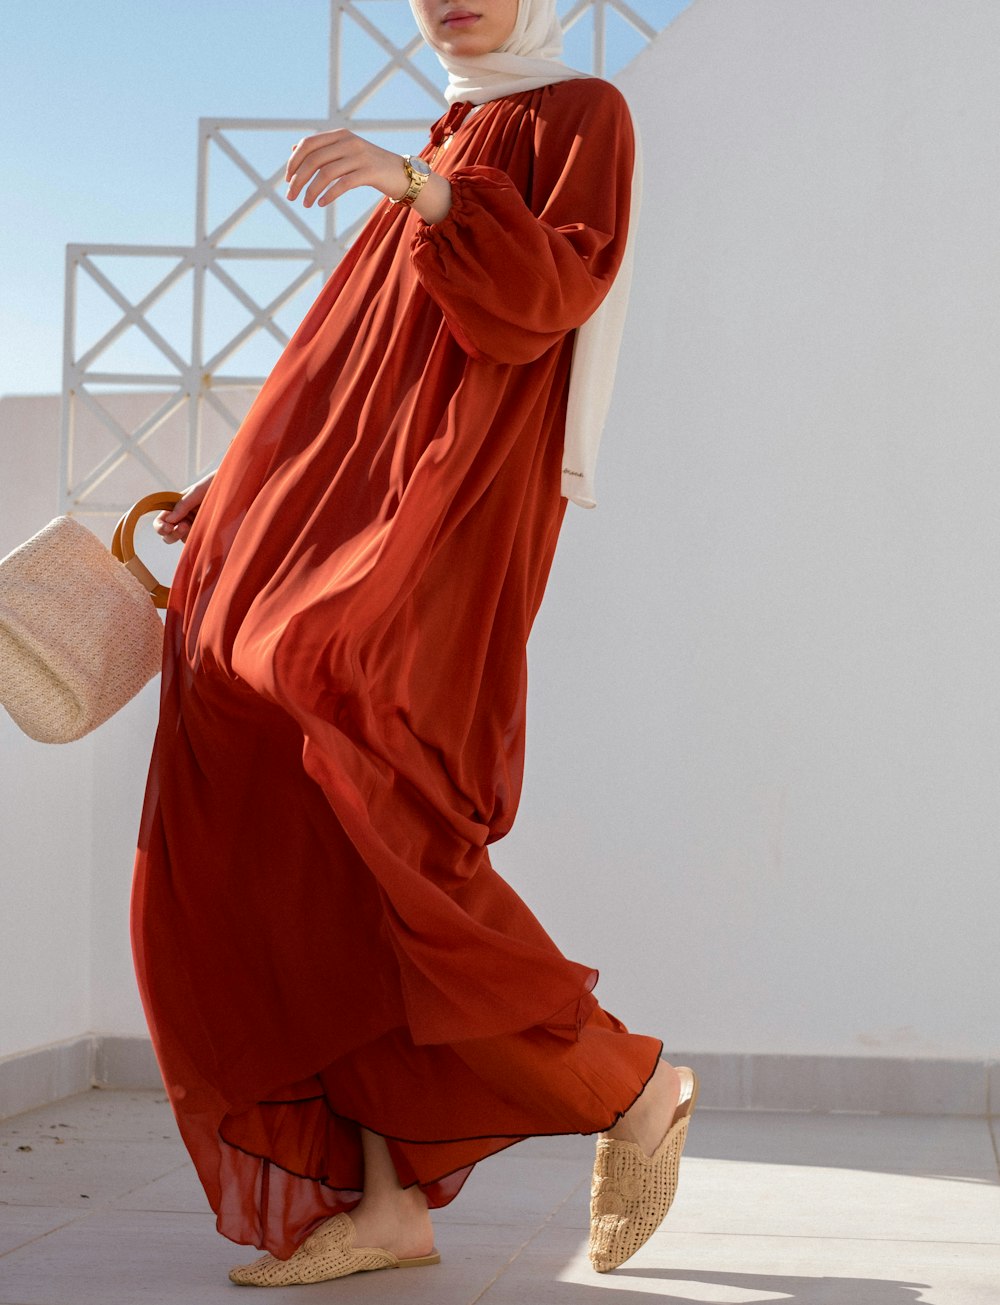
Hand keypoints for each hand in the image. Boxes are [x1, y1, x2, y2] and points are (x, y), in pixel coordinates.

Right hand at [153, 471, 215, 543]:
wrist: (236, 486)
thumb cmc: (216, 484)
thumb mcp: (198, 491)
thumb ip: (183, 504)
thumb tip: (170, 520)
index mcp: (177, 506)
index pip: (161, 520)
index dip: (160, 526)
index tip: (168, 527)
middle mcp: (183, 517)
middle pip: (167, 534)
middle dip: (171, 534)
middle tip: (184, 527)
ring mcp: (195, 525)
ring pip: (181, 539)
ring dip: (183, 536)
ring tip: (193, 527)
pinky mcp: (207, 532)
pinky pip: (196, 541)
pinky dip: (196, 540)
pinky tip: (204, 532)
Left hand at [285, 129, 410, 207]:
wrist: (402, 174)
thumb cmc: (370, 166)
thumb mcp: (345, 153)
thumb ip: (323, 149)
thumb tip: (294, 149)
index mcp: (340, 135)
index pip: (308, 144)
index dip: (294, 161)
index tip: (288, 179)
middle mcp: (349, 142)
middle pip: (314, 159)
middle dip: (298, 179)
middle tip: (291, 196)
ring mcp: (360, 156)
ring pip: (326, 173)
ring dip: (311, 190)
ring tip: (305, 204)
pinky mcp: (370, 172)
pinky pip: (343, 184)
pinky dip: (328, 195)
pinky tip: (321, 203)